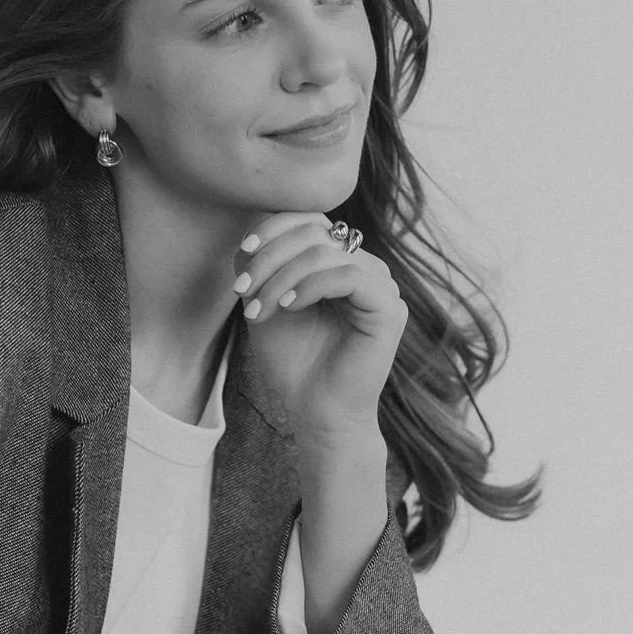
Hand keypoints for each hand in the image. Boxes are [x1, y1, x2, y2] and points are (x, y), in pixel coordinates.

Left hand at [233, 212, 407, 443]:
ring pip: (327, 253)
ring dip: (282, 277)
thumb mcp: (267, 304)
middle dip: (270, 258)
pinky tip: (288, 306)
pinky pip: (348, 276)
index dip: (275, 228)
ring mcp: (382, 286)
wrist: (316, 413)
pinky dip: (310, 286)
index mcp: (341, 262)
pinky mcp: (389, 308)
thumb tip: (252, 230)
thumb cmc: (295, 363)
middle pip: (315, 233)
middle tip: (243, 292)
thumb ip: (263, 266)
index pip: (312, 221)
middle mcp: (366, 268)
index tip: (243, 253)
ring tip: (259, 309)